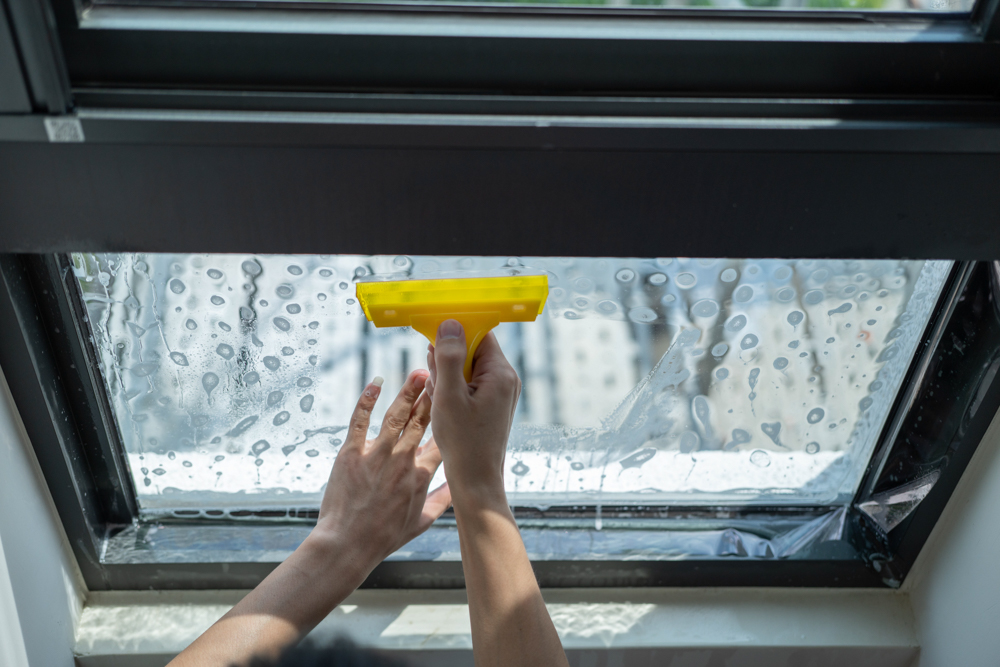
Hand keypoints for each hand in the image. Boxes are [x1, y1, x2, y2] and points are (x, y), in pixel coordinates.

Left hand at [312, 370, 451, 574]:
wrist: (348, 545)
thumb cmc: (384, 537)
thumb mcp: (422, 522)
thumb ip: (443, 500)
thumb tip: (459, 487)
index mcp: (421, 476)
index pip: (441, 440)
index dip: (448, 418)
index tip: (453, 402)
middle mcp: (402, 461)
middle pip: (422, 421)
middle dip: (432, 396)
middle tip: (439, 375)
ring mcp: (376, 455)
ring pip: (396, 415)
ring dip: (408, 392)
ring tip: (419, 373)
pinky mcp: (351, 453)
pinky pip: (360, 420)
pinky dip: (367, 400)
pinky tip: (375, 383)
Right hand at [425, 320, 520, 503]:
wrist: (477, 480)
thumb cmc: (464, 442)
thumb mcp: (449, 396)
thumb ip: (448, 358)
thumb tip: (450, 324)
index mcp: (501, 373)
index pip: (480, 333)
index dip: (456, 331)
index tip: (434, 336)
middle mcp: (506, 379)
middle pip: (473, 349)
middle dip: (449, 358)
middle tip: (435, 378)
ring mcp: (500, 392)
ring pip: (468, 367)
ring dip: (448, 375)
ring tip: (441, 398)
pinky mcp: (492, 403)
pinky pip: (470, 383)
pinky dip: (453, 388)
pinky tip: (444, 404)